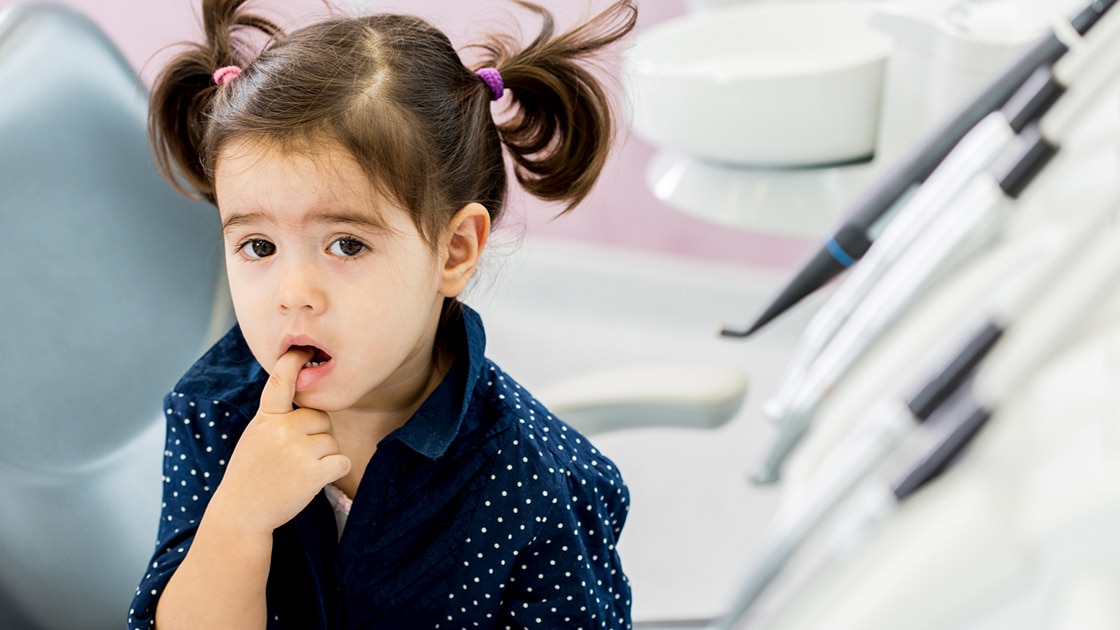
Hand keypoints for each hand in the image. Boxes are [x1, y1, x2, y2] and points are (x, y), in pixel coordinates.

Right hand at [211, 347, 351, 534]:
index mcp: (266, 417)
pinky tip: (314, 480)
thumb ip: (277, 418)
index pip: (281, 381)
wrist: (241, 513)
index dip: (294, 362)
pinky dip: (334, 470)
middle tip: (294, 456)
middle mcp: (282, 429)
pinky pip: (341, 460)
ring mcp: (298, 450)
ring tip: (296, 472)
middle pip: (321, 417)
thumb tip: (307, 400)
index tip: (303, 349)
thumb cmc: (251, 473)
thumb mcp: (256, 436)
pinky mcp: (314, 472)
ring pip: (331, 440)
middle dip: (316, 434)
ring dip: (323, 456)